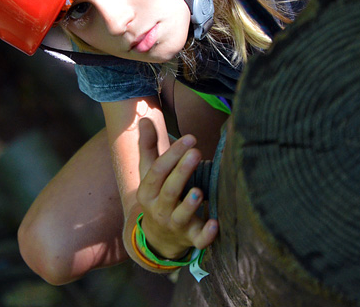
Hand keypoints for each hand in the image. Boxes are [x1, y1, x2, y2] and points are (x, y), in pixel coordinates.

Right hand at [136, 118, 217, 259]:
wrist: (159, 239)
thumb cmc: (157, 197)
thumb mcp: (148, 174)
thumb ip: (148, 146)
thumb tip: (144, 119)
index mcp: (148, 191)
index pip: (158, 171)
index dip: (172, 155)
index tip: (190, 139)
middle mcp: (159, 209)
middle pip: (169, 191)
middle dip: (182, 172)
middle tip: (196, 153)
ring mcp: (175, 225)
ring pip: (180, 216)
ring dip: (189, 205)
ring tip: (199, 191)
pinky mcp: (191, 239)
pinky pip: (198, 240)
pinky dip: (206, 235)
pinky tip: (215, 224)